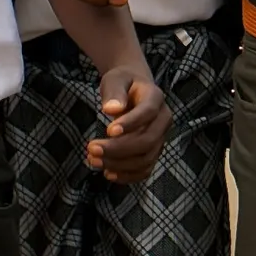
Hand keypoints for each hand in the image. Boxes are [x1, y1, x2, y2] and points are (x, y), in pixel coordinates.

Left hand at [87, 62, 169, 182]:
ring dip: (119, 164)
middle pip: (147, 141)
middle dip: (118, 149)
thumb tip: (111, 109)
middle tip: (91, 148)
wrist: (134, 88)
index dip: (130, 124)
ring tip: (93, 160)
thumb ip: (114, 92)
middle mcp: (163, 119)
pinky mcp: (154, 151)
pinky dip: (128, 176)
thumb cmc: (123, 83)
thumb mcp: (115, 79)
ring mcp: (161, 138)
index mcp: (156, 97)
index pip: (147, 112)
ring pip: (146, 158)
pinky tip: (108, 173)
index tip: (107, 130)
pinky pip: (145, 169)